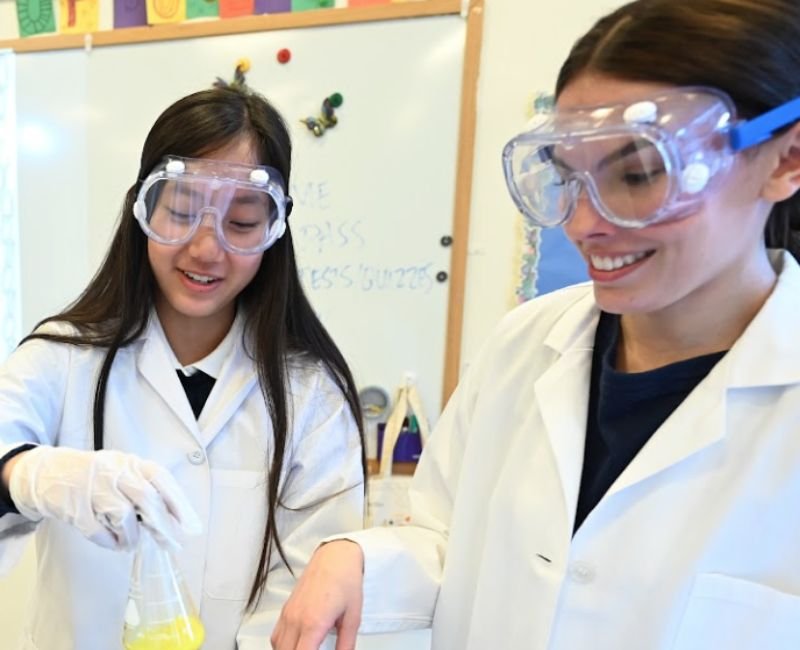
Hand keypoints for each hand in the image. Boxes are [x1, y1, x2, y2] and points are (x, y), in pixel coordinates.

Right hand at [8, 446, 200, 550]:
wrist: (48, 472)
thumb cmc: (95, 476)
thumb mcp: (123, 473)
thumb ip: (146, 489)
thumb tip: (173, 519)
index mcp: (131, 463)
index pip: (161, 479)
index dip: (179, 503)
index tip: (192, 525)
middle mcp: (114, 471)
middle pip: (146, 498)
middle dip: (163, 525)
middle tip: (172, 544)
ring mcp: (92, 488)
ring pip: (123, 515)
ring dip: (132, 536)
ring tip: (131, 544)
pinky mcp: (73, 507)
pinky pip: (97, 530)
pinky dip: (109, 541)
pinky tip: (114, 543)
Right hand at [271, 540, 364, 649]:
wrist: (336, 557)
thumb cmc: (346, 581)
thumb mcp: (353, 617)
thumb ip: (346, 644)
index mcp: (313, 623)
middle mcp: (296, 619)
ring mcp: (288, 613)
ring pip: (278, 646)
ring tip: (307, 648)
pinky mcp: (286, 607)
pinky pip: (276, 634)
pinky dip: (282, 645)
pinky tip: (295, 645)